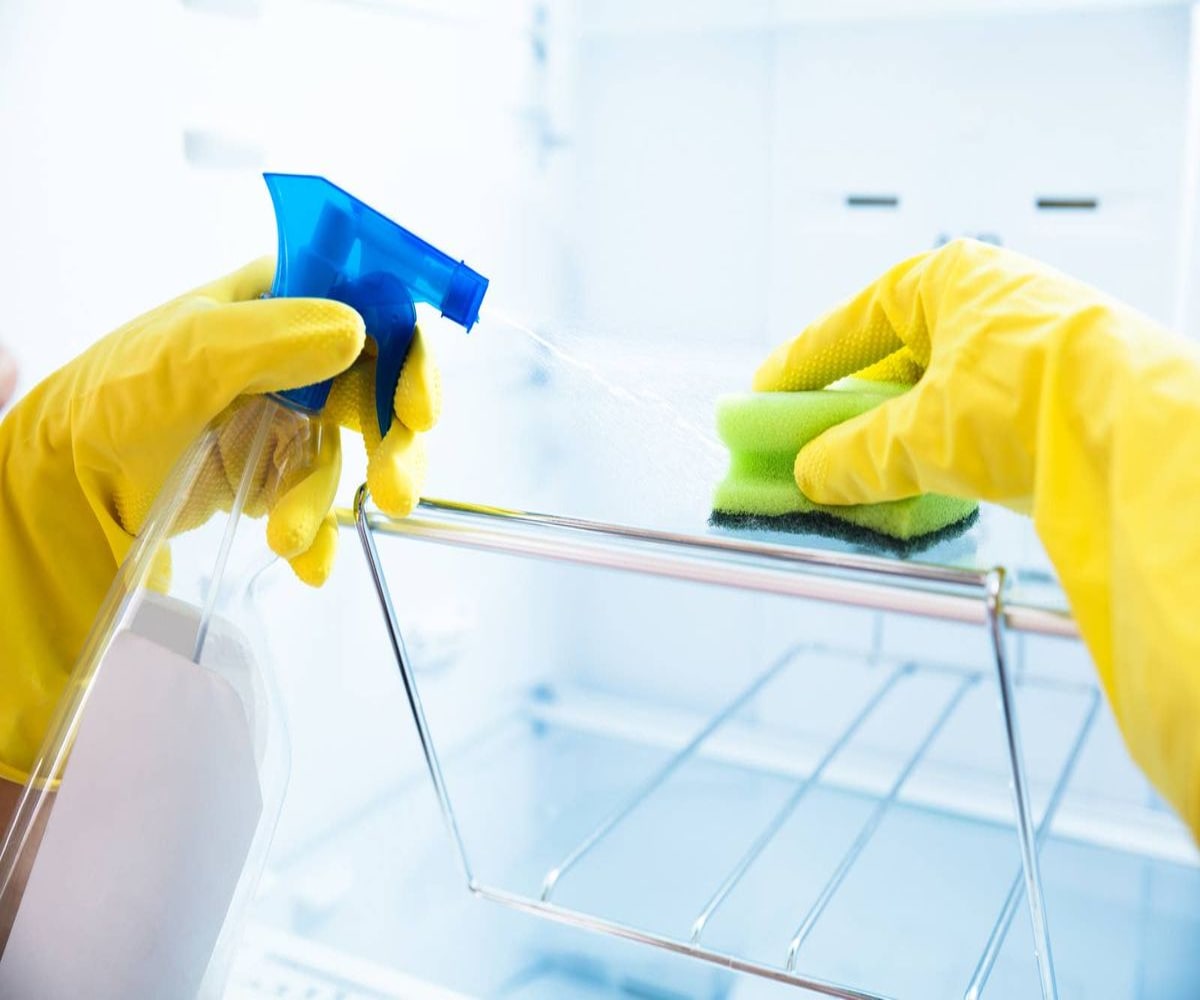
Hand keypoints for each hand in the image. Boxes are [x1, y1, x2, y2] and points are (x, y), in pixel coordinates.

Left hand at [0, 258, 437, 782]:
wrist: (63, 486)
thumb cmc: (112, 399)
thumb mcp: (187, 355)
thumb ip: (272, 337)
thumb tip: (358, 332)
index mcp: (280, 304)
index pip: (375, 313)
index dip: (410, 358)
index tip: (420, 410)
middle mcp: (294, 357)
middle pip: (379, 392)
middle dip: (393, 446)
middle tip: (395, 491)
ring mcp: (286, 418)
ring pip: (348, 456)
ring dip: (326, 500)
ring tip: (288, 536)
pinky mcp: (274, 474)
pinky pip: (319, 503)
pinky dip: (318, 537)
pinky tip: (306, 564)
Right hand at [755, 238, 1199, 841]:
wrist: (1138, 432)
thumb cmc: (1029, 396)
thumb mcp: (920, 431)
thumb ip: (855, 452)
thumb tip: (811, 473)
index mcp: (952, 279)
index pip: (856, 321)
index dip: (804, 362)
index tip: (765, 392)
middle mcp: (992, 301)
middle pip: (895, 358)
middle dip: (849, 406)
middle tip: (806, 439)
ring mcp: (1026, 346)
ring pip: (935, 393)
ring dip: (892, 436)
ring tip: (854, 472)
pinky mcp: (1054, 393)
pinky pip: (973, 420)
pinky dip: (937, 450)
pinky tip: (915, 482)